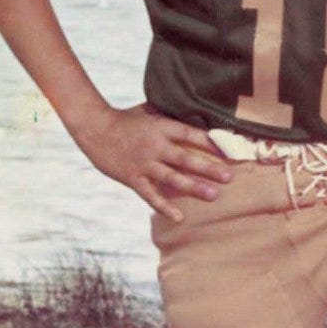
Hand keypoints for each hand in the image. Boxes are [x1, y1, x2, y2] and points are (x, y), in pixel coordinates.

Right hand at [74, 103, 231, 221]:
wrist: (94, 128)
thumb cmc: (126, 118)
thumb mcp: (150, 110)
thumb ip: (171, 116)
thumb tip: (197, 113)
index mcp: (162, 127)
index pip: (191, 134)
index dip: (211, 142)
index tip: (231, 148)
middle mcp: (155, 146)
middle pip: (186, 158)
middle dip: (209, 168)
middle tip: (229, 177)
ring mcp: (144, 164)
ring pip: (173, 178)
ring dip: (194, 188)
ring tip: (214, 195)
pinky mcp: (133, 178)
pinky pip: (151, 195)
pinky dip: (164, 207)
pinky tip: (180, 216)